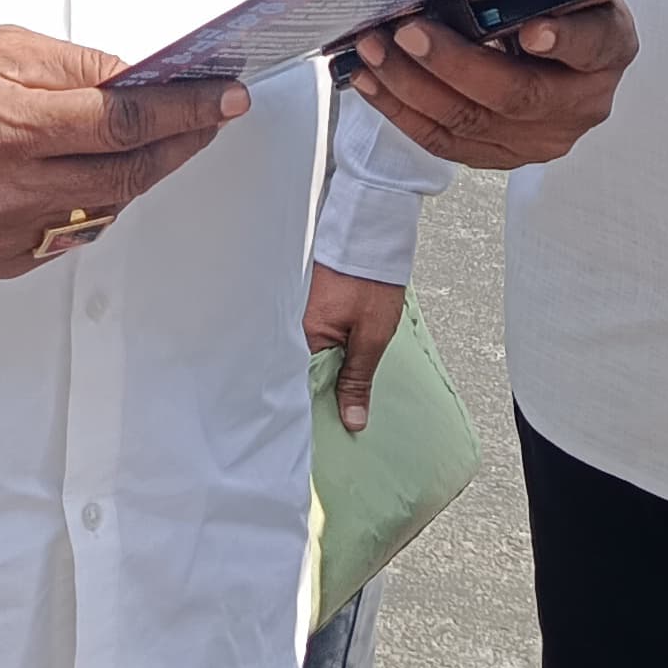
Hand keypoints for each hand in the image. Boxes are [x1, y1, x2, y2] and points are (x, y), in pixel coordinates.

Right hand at [0, 26, 245, 279]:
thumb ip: (70, 67)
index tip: (225, 97)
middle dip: (180, 144)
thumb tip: (134, 77)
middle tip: (209, 119)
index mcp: (11, 128)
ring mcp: (3, 238)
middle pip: (128, 176)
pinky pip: (65, 238)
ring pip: (103, 211)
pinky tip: (84, 176)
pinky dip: (86, 206)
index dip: (186, 109)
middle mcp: (11, 192)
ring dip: (135, 176)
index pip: (126, 122)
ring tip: (149, 140)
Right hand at [305, 265, 407, 433]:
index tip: (334, 432)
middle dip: (323, 395)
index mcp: (306, 336)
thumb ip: (358, 380)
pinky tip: (339, 367)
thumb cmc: (372, 280)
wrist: (371, 235)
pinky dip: (326, 356)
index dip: (321, 410)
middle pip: (304, 375)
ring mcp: (300, 317)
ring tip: (343, 395)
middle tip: (341, 419)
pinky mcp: (309, 308)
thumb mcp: (373, 337)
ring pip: (309, 360)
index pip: (305, 388)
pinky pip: (312, 343)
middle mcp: (295, 328)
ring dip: (326, 375)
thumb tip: (351, 420)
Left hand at [347, 0, 632, 170]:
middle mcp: (583, 102)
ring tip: (374, 46)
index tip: (531, 29)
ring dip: (412, 85)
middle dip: (455, 63)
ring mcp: (541, 137)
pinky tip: (370, 79)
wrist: (535, 25)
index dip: (563, 38)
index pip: (592, 44)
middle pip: (517, 94)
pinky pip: (444, 141)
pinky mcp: (499, 154)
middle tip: (410, 31)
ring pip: (470, 121)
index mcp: (609, 46)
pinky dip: (400, 110)